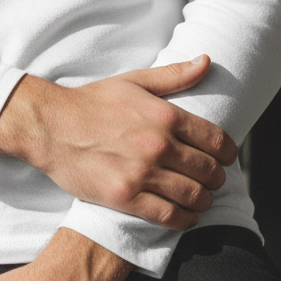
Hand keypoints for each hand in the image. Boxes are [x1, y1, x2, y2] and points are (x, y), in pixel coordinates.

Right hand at [0, 56, 236, 230]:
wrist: (51, 126)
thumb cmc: (92, 101)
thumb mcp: (134, 81)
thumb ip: (174, 75)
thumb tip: (207, 61)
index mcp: (164, 115)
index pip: (216, 140)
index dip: (229, 153)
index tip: (227, 158)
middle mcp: (158, 145)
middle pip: (209, 171)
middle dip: (217, 178)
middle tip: (213, 179)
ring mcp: (142, 173)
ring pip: (194, 196)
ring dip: (204, 200)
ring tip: (201, 198)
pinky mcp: (126, 198)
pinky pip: (170, 216)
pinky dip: (185, 219)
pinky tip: (185, 215)